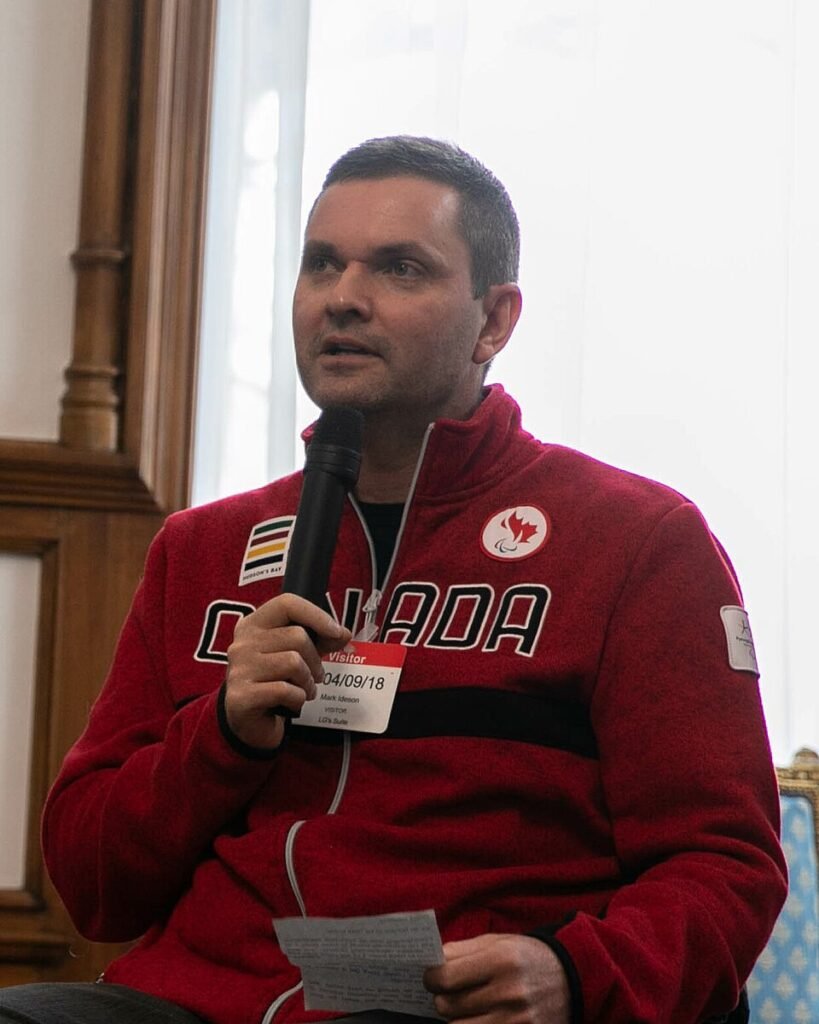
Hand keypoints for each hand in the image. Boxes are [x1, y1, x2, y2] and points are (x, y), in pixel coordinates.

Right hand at [225, 593, 350, 749]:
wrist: (249, 720)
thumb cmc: (273, 680)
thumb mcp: (297, 654)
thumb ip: (319, 640)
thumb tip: (344, 634)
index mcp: (253, 624)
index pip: (287, 604)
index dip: (317, 615)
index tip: (336, 632)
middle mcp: (242, 643)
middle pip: (297, 637)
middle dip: (315, 661)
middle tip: (316, 676)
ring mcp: (239, 669)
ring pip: (293, 663)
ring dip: (308, 682)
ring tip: (305, 690)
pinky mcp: (241, 696)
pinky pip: (285, 690)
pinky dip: (298, 699)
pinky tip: (292, 703)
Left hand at [424, 933, 569, 1023]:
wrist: (571, 978)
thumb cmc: (526, 956)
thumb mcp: (498, 942)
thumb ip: (462, 950)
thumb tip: (431, 962)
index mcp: (500, 960)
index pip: (446, 977)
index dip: (431, 978)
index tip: (431, 977)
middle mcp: (508, 993)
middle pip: (448, 1006)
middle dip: (442, 998)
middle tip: (448, 992)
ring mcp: (515, 1020)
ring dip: (455, 1018)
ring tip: (463, 1006)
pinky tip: (477, 1017)